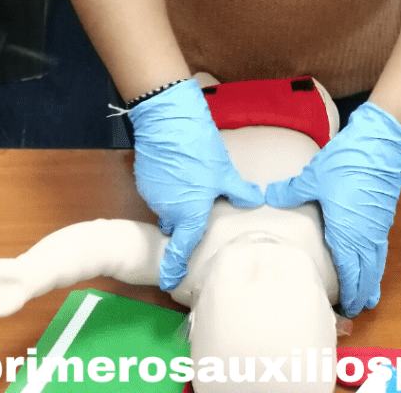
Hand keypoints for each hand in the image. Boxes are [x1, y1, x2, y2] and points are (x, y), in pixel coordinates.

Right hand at [129, 79, 262, 289]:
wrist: (168, 120)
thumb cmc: (200, 149)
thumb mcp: (224, 171)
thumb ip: (238, 192)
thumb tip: (256, 201)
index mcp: (188, 214)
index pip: (180, 249)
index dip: (175, 267)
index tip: (171, 281)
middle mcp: (167, 210)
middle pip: (176, 225)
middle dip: (185, 222)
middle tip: (199, 209)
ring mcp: (153, 194)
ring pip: (167, 207)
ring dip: (178, 202)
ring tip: (192, 183)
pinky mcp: (144, 178)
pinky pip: (159, 191)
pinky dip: (168, 187)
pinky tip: (180, 170)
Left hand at [264, 100, 400, 316]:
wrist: (379, 144)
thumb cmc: (347, 162)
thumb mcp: (313, 177)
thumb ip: (291, 191)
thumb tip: (269, 196)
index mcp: (348, 234)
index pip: (351, 275)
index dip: (348, 295)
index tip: (343, 310)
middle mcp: (366, 236)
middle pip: (367, 275)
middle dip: (360, 295)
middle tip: (352, 311)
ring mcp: (378, 226)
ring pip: (376, 263)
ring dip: (370, 280)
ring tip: (366, 297)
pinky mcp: (384, 215)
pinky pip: (380, 248)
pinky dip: (375, 262)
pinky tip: (370, 261)